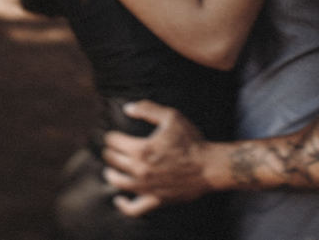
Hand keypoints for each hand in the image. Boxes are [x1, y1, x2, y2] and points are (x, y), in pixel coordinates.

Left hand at [100, 101, 211, 216]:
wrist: (209, 166)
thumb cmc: (191, 141)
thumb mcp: (171, 117)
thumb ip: (147, 109)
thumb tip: (127, 108)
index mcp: (141, 149)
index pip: (113, 141)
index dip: (111, 136)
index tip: (113, 135)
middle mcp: (139, 169)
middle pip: (112, 160)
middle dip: (109, 152)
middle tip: (111, 148)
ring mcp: (146, 187)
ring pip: (117, 182)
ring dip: (111, 173)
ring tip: (111, 168)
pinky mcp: (155, 200)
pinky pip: (134, 208)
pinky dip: (123, 205)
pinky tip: (119, 199)